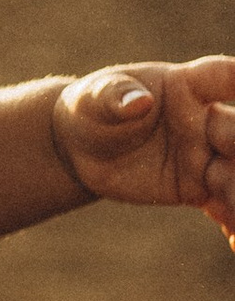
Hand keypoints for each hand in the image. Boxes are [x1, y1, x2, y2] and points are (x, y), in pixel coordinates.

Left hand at [51, 60, 234, 233]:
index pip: (222, 77)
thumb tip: (137, 102)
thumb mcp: (94, 98)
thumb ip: (115, 97)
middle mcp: (206, 121)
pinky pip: (225, 206)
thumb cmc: (93, 108)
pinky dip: (234, 223)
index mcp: (185, 86)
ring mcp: (205, 156)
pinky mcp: (198, 189)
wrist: (81, 148)